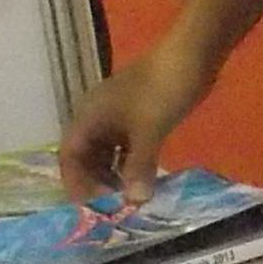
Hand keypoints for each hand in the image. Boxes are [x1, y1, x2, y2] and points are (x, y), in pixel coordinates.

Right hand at [59, 44, 212, 205]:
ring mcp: (118, 116)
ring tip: (128, 198)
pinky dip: (130, 164)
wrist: (192, 55)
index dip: (75, 182)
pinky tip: (143, 179)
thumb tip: (134, 202)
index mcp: (88, 116)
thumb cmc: (162, 89)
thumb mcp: (149, 130)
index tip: (90, 207)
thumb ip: (139, 167)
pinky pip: (125, 146)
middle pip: (85, 156)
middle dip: (95, 182)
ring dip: (113, 175)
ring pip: (106, 153)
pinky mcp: (138, 117)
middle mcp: (97, 117)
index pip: (69, 155)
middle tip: (111, 207)